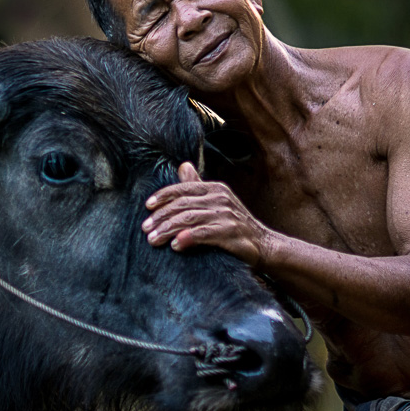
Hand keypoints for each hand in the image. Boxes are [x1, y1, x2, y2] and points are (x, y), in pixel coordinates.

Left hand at [142, 162, 269, 264]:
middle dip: (161, 217)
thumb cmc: (234, 224)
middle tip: (145, 229)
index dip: (163, 196)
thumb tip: (183, 165)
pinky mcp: (231, 233)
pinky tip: (175, 245)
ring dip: (167, 229)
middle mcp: (221, 199)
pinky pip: (203, 234)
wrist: (264, 245)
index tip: (148, 207)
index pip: (183, 188)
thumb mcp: (217, 202)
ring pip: (188, 219)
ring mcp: (227, 216)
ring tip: (153, 240)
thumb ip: (198, 186)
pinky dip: (186, 238)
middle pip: (182, 205)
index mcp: (215, 189)